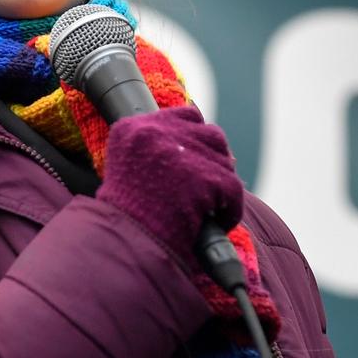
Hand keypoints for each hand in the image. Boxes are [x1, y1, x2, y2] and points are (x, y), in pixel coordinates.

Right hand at [96, 106, 243, 266]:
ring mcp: (182, 154)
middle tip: (208, 183)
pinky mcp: (205, 178)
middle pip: (209, 133)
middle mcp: (156, 133)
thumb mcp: (126, 168)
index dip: (197, 137)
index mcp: (134, 129)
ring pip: (224, 159)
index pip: (185, 114)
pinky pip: (233, 189)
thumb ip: (153, 148)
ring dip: (222, 182)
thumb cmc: (124, 215)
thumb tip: (196, 144)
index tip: (196, 158)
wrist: (125, 243)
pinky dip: (231, 208)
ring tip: (211, 203)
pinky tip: (220, 219)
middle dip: (213, 159)